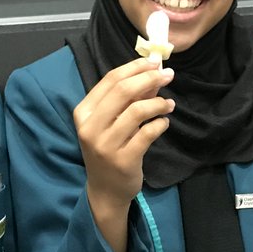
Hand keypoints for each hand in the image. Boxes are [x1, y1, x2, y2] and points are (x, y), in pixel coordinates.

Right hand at [73, 56, 173, 251]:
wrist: (105, 190)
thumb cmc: (108, 150)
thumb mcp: (110, 123)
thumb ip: (127, 99)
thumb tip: (152, 71)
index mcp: (83, 113)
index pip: (110, 80)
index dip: (135, 67)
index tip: (155, 62)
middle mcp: (90, 127)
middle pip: (123, 91)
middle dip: (149, 78)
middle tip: (168, 75)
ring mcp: (105, 145)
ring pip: (136, 111)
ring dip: (158, 103)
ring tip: (169, 104)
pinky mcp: (123, 160)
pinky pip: (147, 133)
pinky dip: (160, 124)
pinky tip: (164, 122)